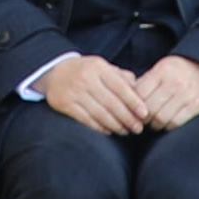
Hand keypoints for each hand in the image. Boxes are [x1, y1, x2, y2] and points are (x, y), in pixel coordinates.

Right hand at [34, 53, 157, 138]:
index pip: (120, 86)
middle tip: (138, 128)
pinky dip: (99, 127)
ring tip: (125, 132)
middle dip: (127, 118)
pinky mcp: (64, 104)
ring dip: (115, 125)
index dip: (134, 102)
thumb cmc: (85, 70)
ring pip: (99, 113)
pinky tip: (108, 131)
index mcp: (98, 67)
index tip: (144, 114)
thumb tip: (139, 87)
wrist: (53, 72)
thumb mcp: (102, 66)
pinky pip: (86, 119)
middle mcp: (86, 79)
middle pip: (111, 102)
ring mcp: (74, 92)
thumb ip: (120, 75)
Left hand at [131, 56, 198, 133]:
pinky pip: (176, 122)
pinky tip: (166, 123)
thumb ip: (146, 81)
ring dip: (154, 124)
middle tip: (140, 121)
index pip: (139, 93)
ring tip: (153, 123)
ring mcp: (186, 94)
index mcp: (162, 70)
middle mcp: (174, 82)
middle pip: (149, 108)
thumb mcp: (162, 68)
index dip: (132, 105)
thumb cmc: (180, 70)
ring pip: (161, 118)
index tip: (131, 110)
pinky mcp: (196, 105)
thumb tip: (126, 99)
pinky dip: (168, 126)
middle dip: (142, 118)